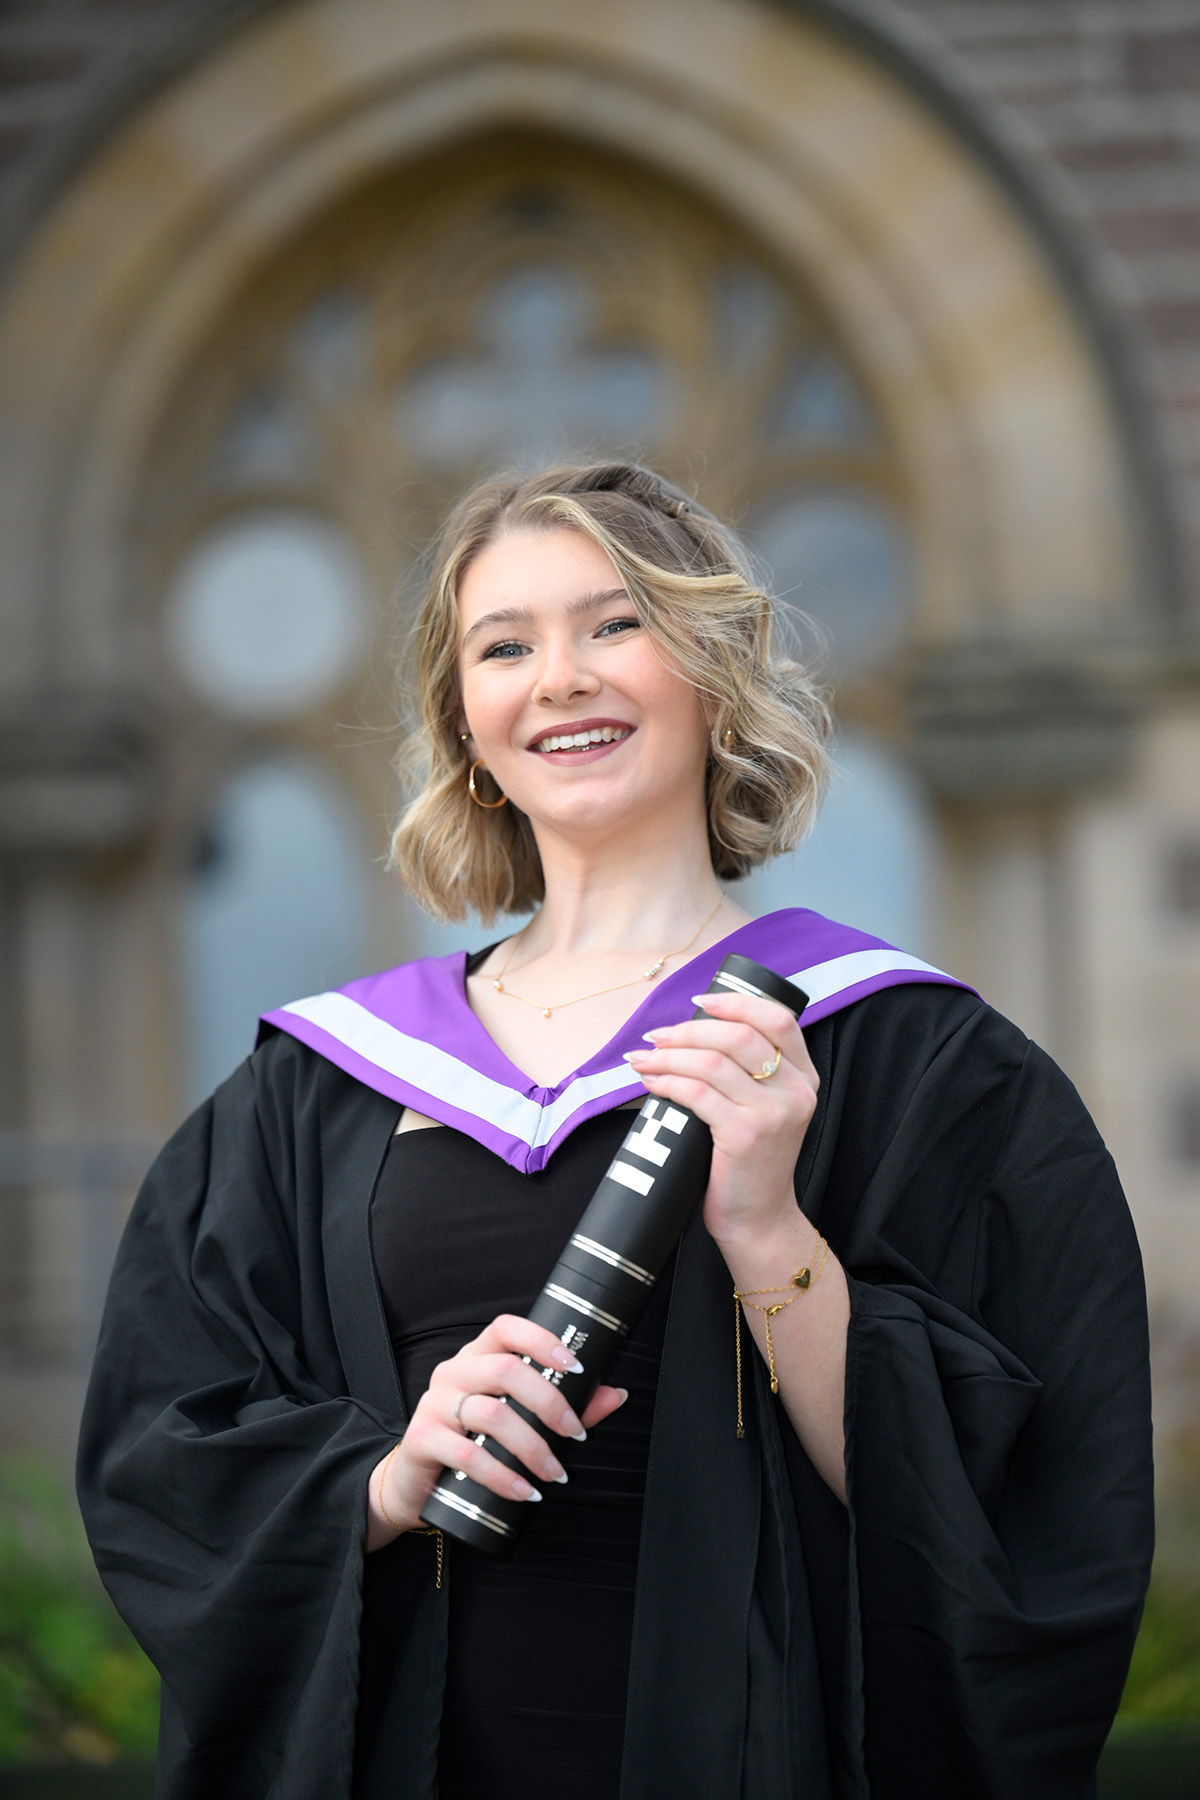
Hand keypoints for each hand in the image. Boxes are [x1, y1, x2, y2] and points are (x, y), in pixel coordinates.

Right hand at [368, 1314, 626, 1549]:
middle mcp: (454, 1372)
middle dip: (550, 1403)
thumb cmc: (473, 1442)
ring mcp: (434, 1404)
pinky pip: (468, 1455)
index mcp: (477, 1357)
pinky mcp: (422, 1439)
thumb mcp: (517, 1420)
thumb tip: (615, 1394)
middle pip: (506, 1370)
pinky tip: (524, 1491)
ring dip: (533, 1447)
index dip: (542, 1340)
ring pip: (492, 1414)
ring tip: (554, 1473)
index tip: (576, 1366)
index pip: (506, 1328)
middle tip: (575, 1434)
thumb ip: (565, 1405)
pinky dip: (503, 1476)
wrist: (416, 1483)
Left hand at [624, 987, 818, 1250]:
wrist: (759, 1220)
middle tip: (659, 1036)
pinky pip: (697, 1092)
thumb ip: (751, 1073)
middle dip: (690, 1029)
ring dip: (669, 1055)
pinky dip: (667, 1081)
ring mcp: (773, 1113)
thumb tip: (696, 1031)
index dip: (737, 1002)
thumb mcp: (767, 1110)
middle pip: (740, 1035)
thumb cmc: (751, 1163)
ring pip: (713, 1061)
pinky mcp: (746, 1134)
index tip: (701, 1001)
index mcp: (805, 1077)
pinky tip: (651, 1082)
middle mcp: (796, 1091)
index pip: (779, 1019)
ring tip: (645, 1059)